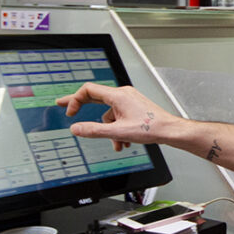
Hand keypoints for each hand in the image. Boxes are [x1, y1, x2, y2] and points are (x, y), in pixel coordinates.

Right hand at [56, 83, 174, 150]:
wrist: (169, 130)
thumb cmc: (151, 128)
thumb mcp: (117, 132)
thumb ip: (94, 130)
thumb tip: (76, 128)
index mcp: (118, 95)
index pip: (89, 90)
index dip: (75, 100)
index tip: (70, 112)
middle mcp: (123, 94)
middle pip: (95, 97)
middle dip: (81, 106)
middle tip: (64, 106)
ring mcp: (129, 100)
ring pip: (109, 115)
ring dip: (109, 130)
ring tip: (118, 143)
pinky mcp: (133, 107)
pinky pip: (118, 117)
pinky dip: (117, 129)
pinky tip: (123, 142)